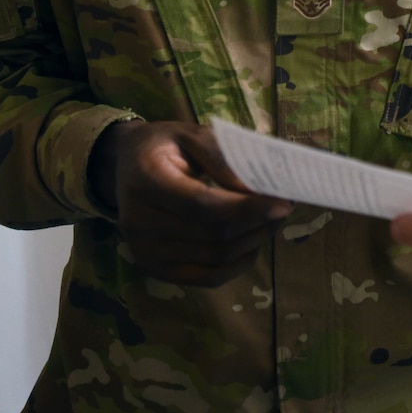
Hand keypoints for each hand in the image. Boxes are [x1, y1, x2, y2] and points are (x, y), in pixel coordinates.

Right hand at [90, 120, 291, 287]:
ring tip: (272, 221)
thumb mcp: (193, 134)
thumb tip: (260, 189)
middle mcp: (137, 220)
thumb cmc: (166, 145)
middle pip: (212, 234)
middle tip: (284, 207)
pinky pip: (207, 277)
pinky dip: (238, 264)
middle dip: (257, 224)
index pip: (201, 204)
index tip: (283, 203)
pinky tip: (253, 243)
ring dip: (253, 242)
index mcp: (146, 178)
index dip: (245, 208)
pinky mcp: (154, 269)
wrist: (127, 165)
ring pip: (215, 257)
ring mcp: (143, 250)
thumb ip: (224, 158)